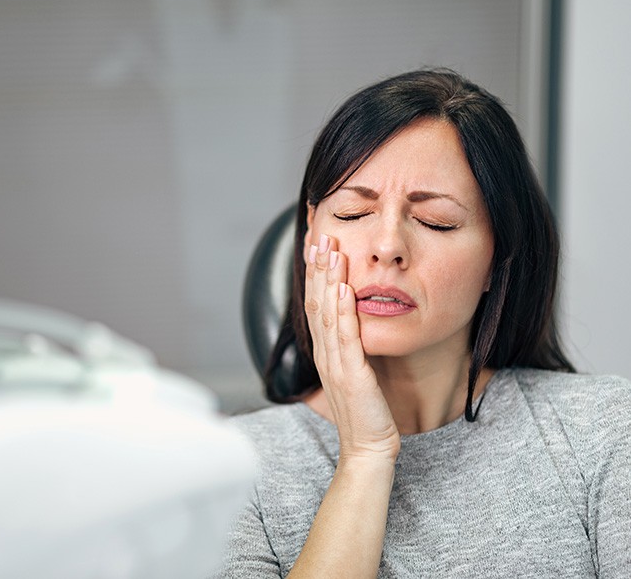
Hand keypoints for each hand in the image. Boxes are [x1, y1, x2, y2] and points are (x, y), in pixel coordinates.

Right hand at [305, 233, 399, 461]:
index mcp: (325, 352)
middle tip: (318, 234)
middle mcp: (325, 353)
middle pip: (315, 301)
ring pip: (327, 313)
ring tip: (331, 249)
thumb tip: (354, 320)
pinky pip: (345, 336)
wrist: (368, 448)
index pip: (315, 304)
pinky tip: (343, 287)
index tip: (317, 245)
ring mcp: (335, 364)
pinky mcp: (351, 374)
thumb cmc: (365, 412)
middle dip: (316, 266)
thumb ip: (350, 346)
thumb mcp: (355, 372)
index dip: (314, 273)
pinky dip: (342, 310)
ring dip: (327, 279)